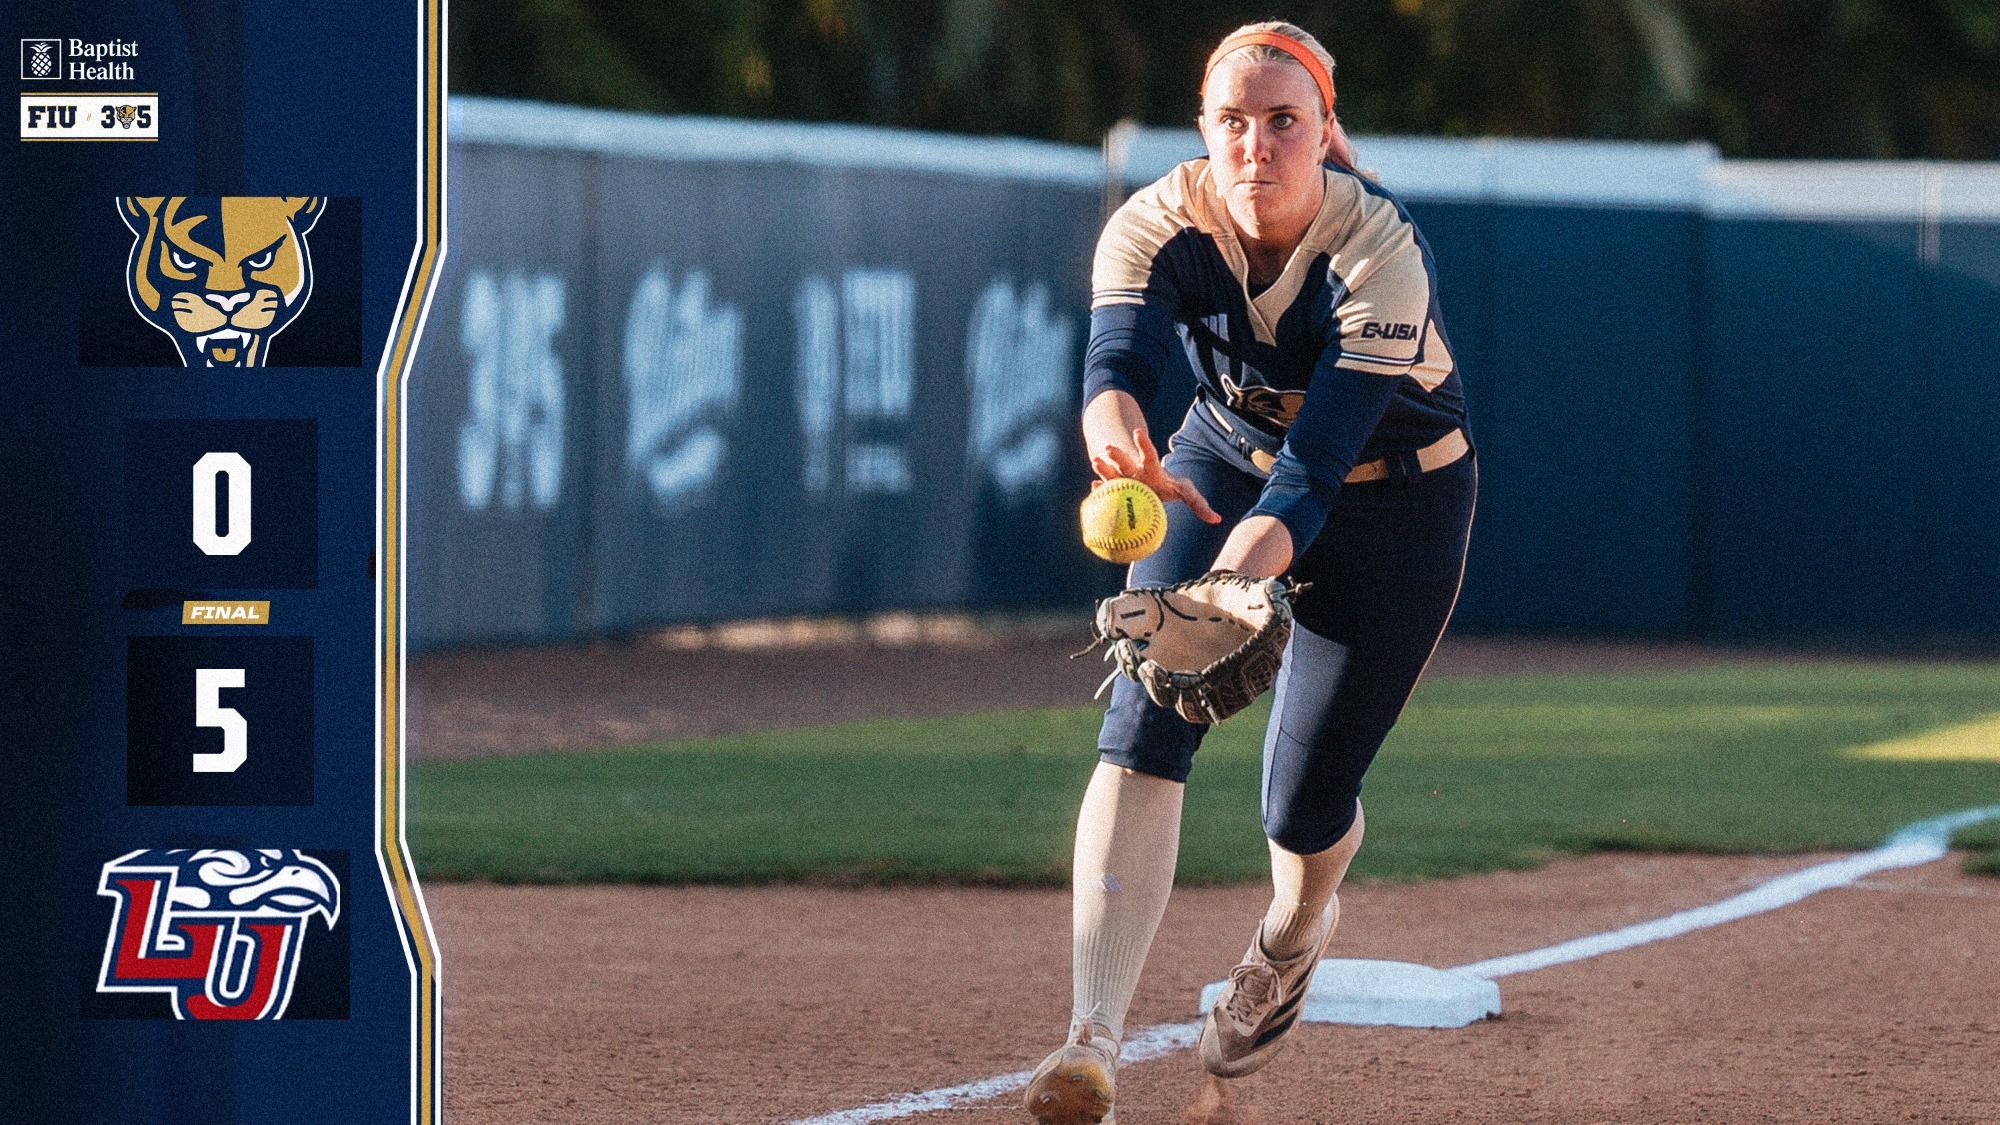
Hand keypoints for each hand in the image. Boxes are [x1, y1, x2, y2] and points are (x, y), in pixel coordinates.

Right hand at [1091, 428, 1221, 523]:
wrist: (1147, 487)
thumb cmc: (1167, 487)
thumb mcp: (1185, 491)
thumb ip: (1198, 503)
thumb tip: (1217, 520)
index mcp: (1151, 469)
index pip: (1148, 454)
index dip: (1143, 444)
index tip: (1138, 432)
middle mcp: (1134, 471)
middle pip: (1125, 461)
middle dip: (1117, 454)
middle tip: (1107, 448)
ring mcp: (1121, 481)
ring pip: (1111, 474)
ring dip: (1103, 468)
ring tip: (1095, 461)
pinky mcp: (1113, 492)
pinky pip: (1104, 492)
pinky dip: (1099, 491)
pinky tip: (1093, 490)